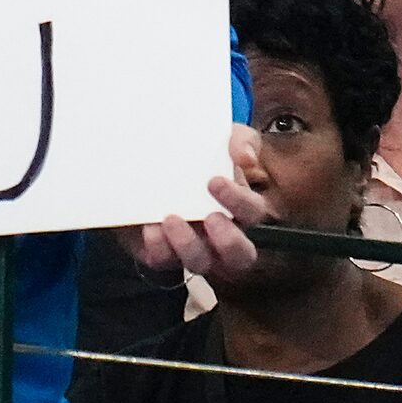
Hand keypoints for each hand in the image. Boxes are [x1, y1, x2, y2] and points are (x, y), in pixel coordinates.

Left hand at [127, 133, 269, 284]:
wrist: (149, 163)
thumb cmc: (196, 155)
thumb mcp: (221, 138)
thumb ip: (240, 141)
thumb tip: (246, 158)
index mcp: (240, 206)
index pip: (253, 212)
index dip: (238, 201)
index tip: (214, 181)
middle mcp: (221, 234)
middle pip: (240, 256)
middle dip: (229, 242)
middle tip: (210, 218)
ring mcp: (193, 248)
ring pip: (201, 264)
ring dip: (188, 245)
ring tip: (171, 219)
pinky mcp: (163, 254)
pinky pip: (163, 261)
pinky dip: (158, 246)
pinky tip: (150, 227)